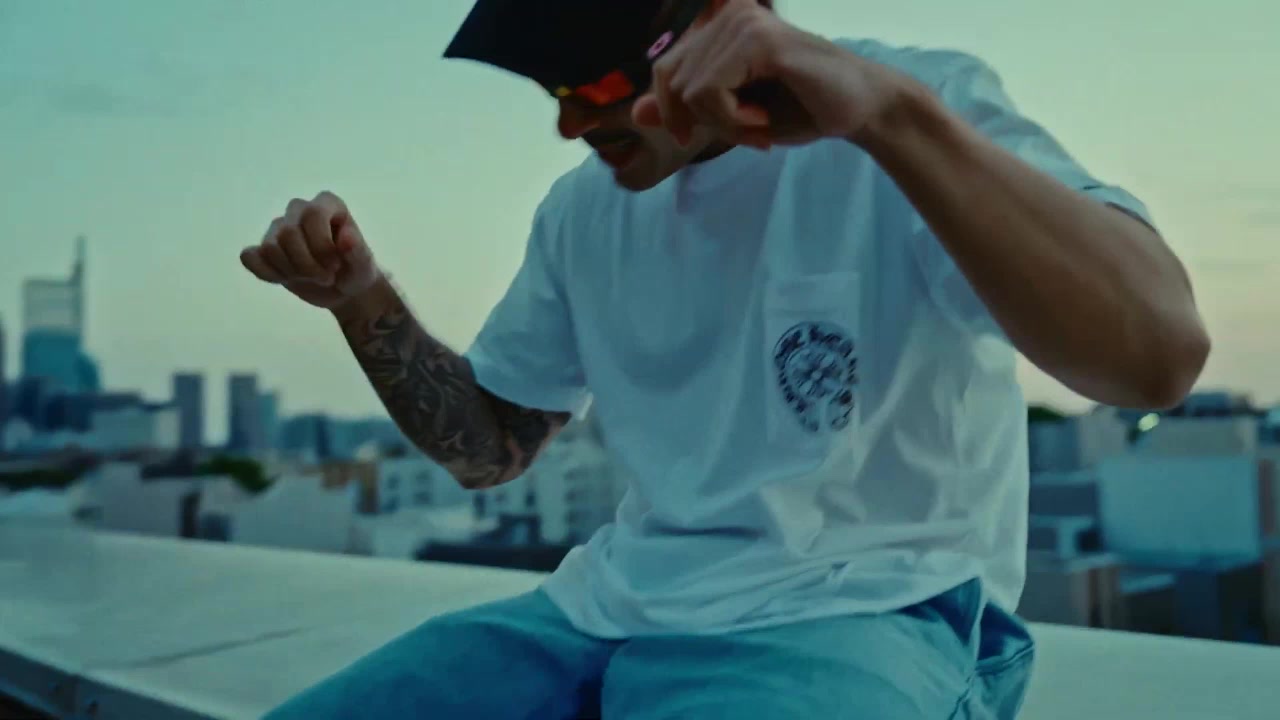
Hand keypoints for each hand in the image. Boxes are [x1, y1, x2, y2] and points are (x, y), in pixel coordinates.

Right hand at [240, 191, 380, 309]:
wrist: (343, 289)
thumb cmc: (356, 271)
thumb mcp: (365, 266)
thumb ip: (359, 252)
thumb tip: (347, 237)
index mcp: (327, 204)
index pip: (312, 214)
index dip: (321, 246)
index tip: (335, 267)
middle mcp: (299, 210)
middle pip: (287, 233)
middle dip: (306, 265)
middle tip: (325, 278)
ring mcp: (279, 227)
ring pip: (269, 248)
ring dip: (291, 272)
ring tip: (310, 277)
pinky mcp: (263, 248)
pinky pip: (249, 257)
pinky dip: (266, 274)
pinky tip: (285, 279)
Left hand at [632, 0, 909, 148]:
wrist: (858, 110)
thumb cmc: (799, 109)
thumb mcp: (731, 114)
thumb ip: (686, 109)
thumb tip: (636, 112)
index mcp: (719, 26)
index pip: (662, 72)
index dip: (672, 112)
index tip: (699, 135)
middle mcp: (727, 14)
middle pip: (671, 84)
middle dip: (703, 122)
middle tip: (747, 132)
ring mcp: (743, 23)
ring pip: (689, 94)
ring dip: (724, 126)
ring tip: (760, 126)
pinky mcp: (758, 40)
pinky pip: (709, 94)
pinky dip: (732, 121)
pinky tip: (764, 119)